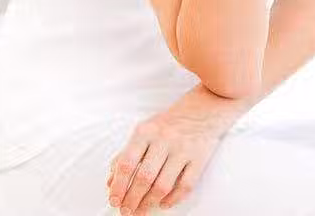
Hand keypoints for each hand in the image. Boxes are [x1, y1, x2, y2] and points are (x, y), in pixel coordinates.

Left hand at [106, 86, 241, 213]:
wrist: (203, 109)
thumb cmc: (170, 122)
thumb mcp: (144, 131)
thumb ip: (126, 154)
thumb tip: (111, 181)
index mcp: (145, 131)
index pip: (127, 163)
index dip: (119, 185)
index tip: (114, 200)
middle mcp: (163, 139)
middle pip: (144, 177)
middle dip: (132, 199)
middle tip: (126, 211)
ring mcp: (182, 149)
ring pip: (163, 185)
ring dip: (149, 203)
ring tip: (141, 210)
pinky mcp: (199, 158)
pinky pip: (185, 186)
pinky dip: (173, 199)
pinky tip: (164, 204)